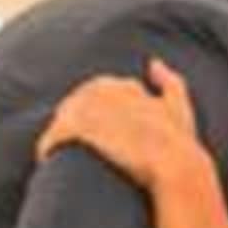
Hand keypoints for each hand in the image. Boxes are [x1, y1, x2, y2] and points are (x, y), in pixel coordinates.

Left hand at [37, 58, 212, 188]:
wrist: (175, 164)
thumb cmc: (179, 142)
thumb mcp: (178, 106)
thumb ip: (170, 81)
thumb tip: (154, 63)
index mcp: (122, 85)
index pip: (93, 92)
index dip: (90, 113)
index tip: (92, 132)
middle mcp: (103, 91)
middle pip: (74, 104)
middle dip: (71, 123)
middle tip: (71, 145)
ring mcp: (90, 109)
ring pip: (61, 119)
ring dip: (57, 135)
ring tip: (58, 153)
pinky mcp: (80, 130)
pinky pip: (53, 136)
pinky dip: (48, 146)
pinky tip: (47, 158)